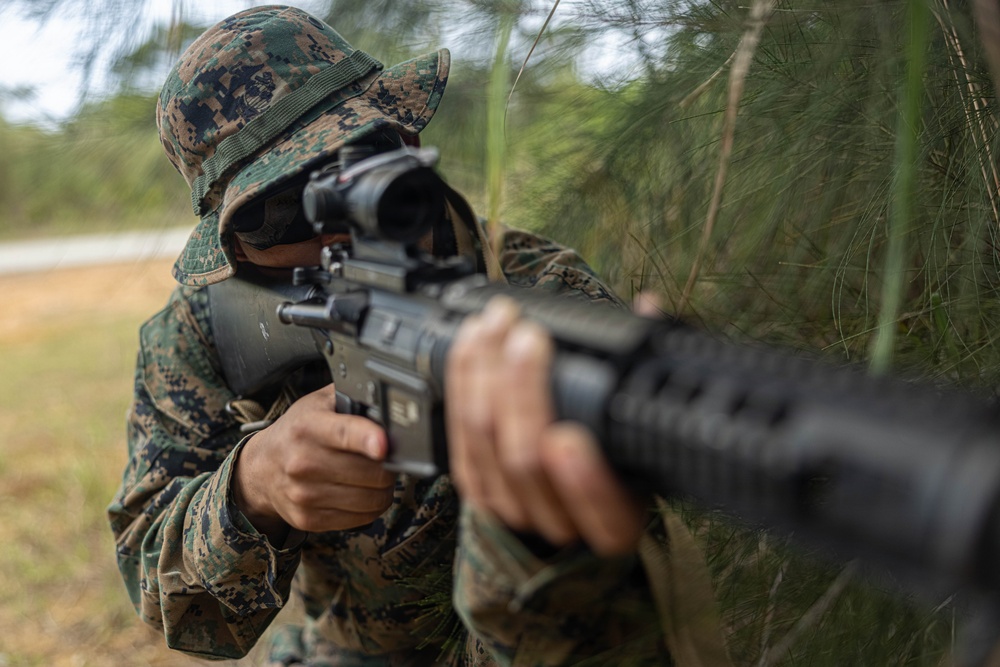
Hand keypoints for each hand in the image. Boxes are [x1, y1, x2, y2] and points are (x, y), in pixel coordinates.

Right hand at [231, 384, 395, 542]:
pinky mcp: (309, 519)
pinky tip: (362, 493)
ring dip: (384, 488)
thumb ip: (350, 395)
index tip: (383, 445)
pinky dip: (371, 507)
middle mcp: (303, 462)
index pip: (343, 433)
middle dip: (389, 466)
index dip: (368, 439)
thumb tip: (386, 399)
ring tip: (375, 476)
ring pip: (372, 499)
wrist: (261, 469)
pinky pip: (363, 518)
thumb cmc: (297, 433)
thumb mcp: (318, 403)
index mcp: (308, 427)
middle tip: (385, 459)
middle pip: (371, 472)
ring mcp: (304, 494)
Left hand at [446, 297, 644, 555]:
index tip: (568, 438)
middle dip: (523, 392)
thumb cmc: (617, 449)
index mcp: (616, 521)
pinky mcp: (475, 483)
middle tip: (529, 338)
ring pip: (484, 440)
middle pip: (526, 461)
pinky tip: (474, 341)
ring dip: (487, 373)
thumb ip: (644, 369)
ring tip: (500, 323)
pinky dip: (464, 379)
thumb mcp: (643, 423)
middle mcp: (560, 522)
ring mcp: (510, 506)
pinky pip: (458, 431)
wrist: (570, 491)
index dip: (582, 480)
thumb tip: (649, 307)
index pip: (601, 512)